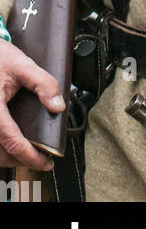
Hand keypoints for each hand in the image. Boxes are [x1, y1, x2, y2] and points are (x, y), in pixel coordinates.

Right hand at [0, 41, 62, 171]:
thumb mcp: (23, 66)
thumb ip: (43, 84)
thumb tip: (58, 106)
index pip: (12, 142)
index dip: (31, 157)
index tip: (47, 162)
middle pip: (1, 154)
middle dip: (22, 161)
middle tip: (42, 160)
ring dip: (9, 157)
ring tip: (29, 154)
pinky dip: (1, 148)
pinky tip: (13, 145)